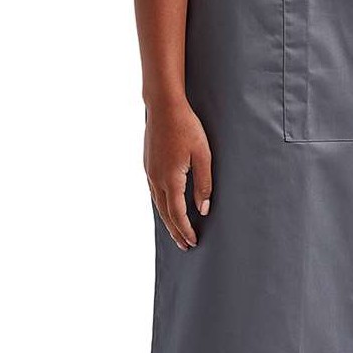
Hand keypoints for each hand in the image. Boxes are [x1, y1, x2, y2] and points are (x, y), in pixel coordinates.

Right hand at [143, 98, 212, 250]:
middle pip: (165, 214)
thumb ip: (204, 183)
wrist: (164, 106)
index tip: (193, 242)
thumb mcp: (203, 155)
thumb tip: (203, 209)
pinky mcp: (148, 164)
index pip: (177, 214)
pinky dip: (161, 205)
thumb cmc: (187, 127)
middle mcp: (156, 179)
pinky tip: (166, 207)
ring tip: (177, 232)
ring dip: (167, 220)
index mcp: (170, 179)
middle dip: (176, 231)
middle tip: (185, 246)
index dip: (185, 230)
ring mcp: (149, 172)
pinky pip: (153, 192)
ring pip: (157, 204)